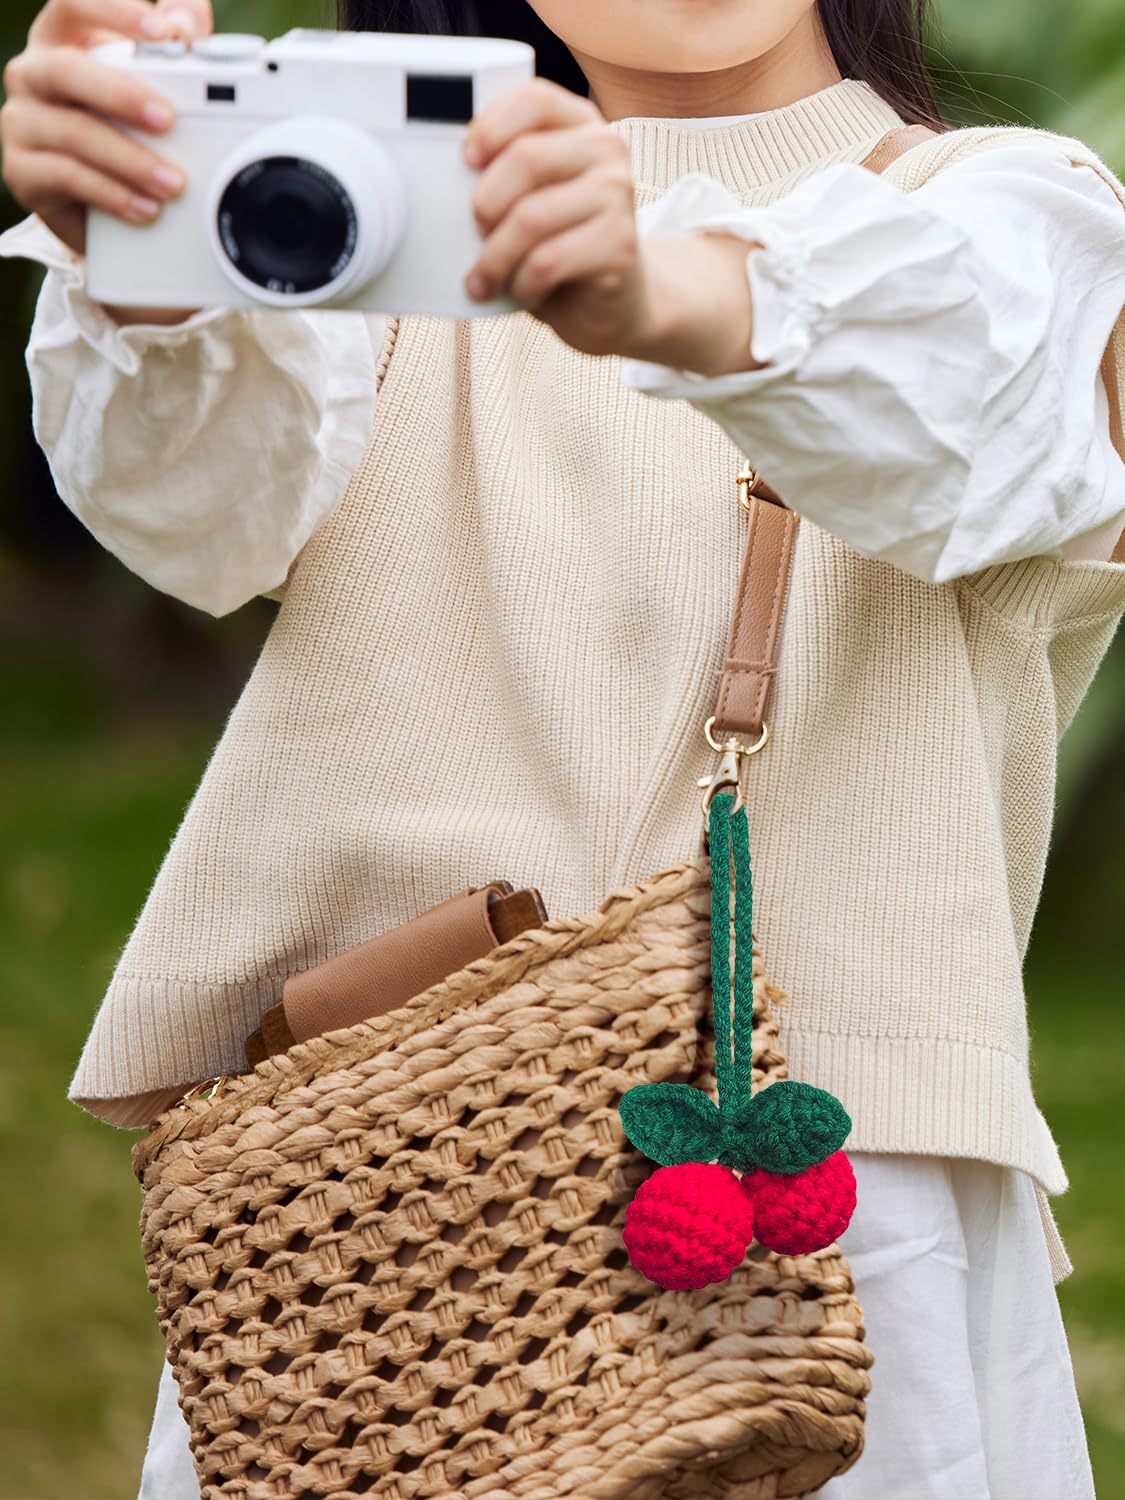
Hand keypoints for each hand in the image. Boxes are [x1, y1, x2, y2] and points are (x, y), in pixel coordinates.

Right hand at [1, 0, 212, 254]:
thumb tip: (188, 24)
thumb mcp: (151, 85)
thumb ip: (172, 47)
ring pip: (72, 132)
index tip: (164, 33)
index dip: (115, 12)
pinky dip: (112, 194)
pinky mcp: (22, 171)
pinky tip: (144, 208)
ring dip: (129, 160)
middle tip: (168, 119)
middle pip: (66, 69)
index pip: (74, 5)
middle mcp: (32, 74)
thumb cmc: (125, 130)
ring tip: (172, 183)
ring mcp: (21, 122)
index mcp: (61, 40)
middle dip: (122, 95)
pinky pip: (66, 178)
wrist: (95, 206)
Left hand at [462, 78, 763, 375]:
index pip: (534, 100)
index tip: (466, 161)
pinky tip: (522, 293)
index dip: (492, 126)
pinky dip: (522, 284)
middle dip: (486, 204)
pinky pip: (547, 261)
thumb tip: (447, 184)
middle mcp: (606, 150)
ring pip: (531, 218)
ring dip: (495, 257)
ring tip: (485, 278)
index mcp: (579, 124)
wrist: (614, 299)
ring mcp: (617, 195)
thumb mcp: (531, 199)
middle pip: (526, 159)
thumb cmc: (560, 244)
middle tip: (476, 233)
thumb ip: (505, 174)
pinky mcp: (619, 245)